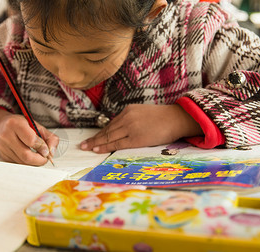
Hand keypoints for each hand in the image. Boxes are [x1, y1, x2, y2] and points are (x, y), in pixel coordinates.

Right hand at [0, 108, 57, 164]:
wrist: (2, 126)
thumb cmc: (21, 125)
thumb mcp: (37, 126)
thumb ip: (49, 137)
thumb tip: (52, 152)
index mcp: (15, 124)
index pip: (31, 140)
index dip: (42, 147)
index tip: (47, 151)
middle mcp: (6, 136)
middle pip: (26, 155)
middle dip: (39, 160)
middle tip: (45, 158)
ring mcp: (3, 147)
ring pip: (23, 162)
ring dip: (34, 162)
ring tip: (38, 156)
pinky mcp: (3, 155)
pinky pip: (19, 163)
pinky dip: (27, 162)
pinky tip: (29, 155)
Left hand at [80, 104, 202, 152]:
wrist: (176, 118)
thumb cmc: (163, 119)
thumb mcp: (143, 114)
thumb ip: (132, 120)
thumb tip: (122, 131)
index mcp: (128, 111)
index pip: (111, 124)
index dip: (101, 132)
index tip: (92, 137)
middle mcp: (127, 117)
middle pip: (107, 130)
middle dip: (94, 138)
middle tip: (83, 144)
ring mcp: (130, 127)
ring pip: (109, 136)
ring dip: (96, 143)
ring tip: (86, 148)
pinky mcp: (136, 138)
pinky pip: (117, 143)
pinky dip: (105, 146)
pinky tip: (97, 149)